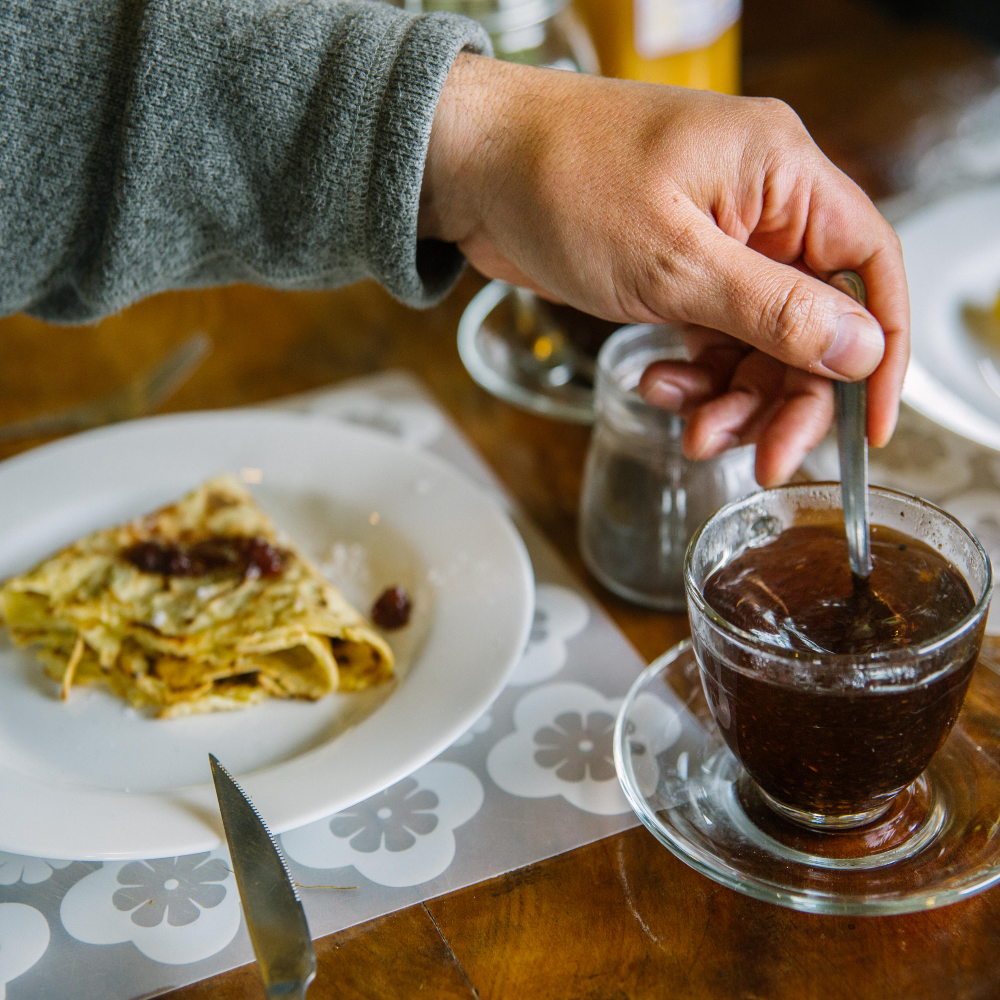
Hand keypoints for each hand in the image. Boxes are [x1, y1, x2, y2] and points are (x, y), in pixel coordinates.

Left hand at [419, 54, 907, 485]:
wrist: (473, 168)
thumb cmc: (559, 181)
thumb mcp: (672, 261)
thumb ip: (771, 310)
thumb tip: (860, 348)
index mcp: (781, 176)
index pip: (869, 267)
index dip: (879, 350)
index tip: (869, 424)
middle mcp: (759, 208)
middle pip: (812, 321)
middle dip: (788, 396)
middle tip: (763, 457)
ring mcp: (716, 242)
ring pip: (759, 341)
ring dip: (734, 397)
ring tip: (695, 432)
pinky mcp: (676, 271)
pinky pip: (711, 338)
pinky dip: (694, 376)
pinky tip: (660, 389)